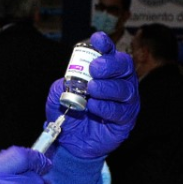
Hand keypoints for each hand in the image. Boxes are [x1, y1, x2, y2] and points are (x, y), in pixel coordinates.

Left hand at [45, 32, 138, 159]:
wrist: (71, 143)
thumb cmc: (69, 115)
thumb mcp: (56, 98)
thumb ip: (59, 87)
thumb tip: (64, 81)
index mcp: (105, 72)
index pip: (110, 53)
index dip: (105, 44)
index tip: (97, 40)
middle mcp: (119, 83)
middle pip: (125, 66)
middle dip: (110, 64)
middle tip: (94, 68)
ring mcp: (125, 102)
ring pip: (125, 88)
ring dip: (107, 87)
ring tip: (91, 90)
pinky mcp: (125, 120)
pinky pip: (121, 111)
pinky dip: (107, 107)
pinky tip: (94, 107)